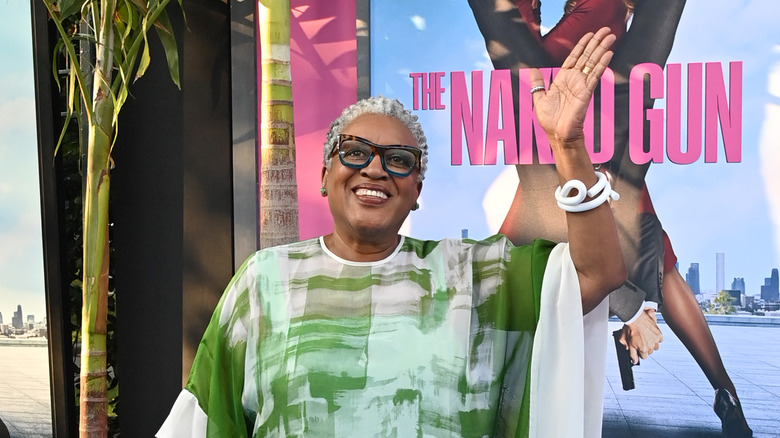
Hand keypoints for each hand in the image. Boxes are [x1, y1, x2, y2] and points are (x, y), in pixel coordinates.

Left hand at [530, 27, 615, 143]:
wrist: (558, 135)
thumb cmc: (550, 121)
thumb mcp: (539, 99)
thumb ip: (537, 84)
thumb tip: (532, 71)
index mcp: (563, 80)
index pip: (574, 58)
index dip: (581, 46)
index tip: (589, 34)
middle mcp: (574, 80)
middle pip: (587, 57)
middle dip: (596, 43)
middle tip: (606, 30)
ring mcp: (581, 85)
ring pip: (593, 63)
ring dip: (602, 49)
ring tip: (611, 36)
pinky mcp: (586, 92)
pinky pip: (595, 75)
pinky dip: (602, 63)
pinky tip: (608, 53)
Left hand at [618, 308, 662, 363]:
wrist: (635, 317)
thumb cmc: (629, 328)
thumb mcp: (626, 341)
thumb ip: (631, 353)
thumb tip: (634, 361)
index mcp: (642, 349)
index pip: (644, 357)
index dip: (640, 352)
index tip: (638, 348)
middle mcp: (650, 345)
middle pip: (649, 352)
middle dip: (645, 348)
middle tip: (640, 341)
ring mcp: (655, 340)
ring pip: (655, 347)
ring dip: (651, 344)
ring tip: (645, 338)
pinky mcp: (659, 334)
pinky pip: (660, 340)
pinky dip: (656, 338)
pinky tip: (650, 335)